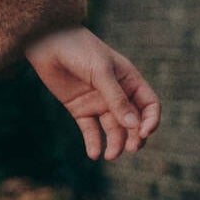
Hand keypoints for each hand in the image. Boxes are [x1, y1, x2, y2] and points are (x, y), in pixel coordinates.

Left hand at [24, 26, 161, 160]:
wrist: (48, 43)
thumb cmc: (80, 50)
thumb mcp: (102, 72)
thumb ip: (117, 99)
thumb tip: (134, 125)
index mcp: (130, 81)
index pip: (149, 105)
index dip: (150, 120)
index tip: (143, 132)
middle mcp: (117, 94)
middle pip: (133, 122)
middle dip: (134, 137)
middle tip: (130, 148)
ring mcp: (98, 102)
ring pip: (113, 130)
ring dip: (115, 144)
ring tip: (110, 156)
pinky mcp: (80, 109)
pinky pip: (91, 130)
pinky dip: (94, 143)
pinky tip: (94, 154)